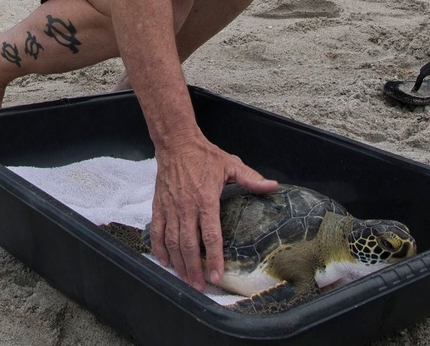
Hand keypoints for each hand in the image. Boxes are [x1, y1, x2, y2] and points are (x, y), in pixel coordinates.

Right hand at [149, 132, 275, 289]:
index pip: (210, 235)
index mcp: (206, 199)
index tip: (217, 276)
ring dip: (178, 263)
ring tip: (185, 279)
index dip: (214, 258)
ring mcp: (170, 208)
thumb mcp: (231, 165)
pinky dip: (159, 248)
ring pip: (172, 242)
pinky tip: (164, 261)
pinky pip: (156, 231)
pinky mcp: (159, 206)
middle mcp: (186, 207)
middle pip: (188, 245)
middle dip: (194, 269)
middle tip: (200, 286)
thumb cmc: (205, 155)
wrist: (176, 144)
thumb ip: (251, 179)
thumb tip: (273, 186)